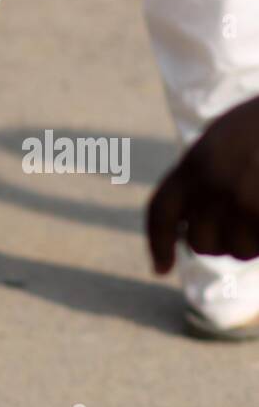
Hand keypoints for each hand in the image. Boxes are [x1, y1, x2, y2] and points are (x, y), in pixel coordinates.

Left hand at [147, 96, 258, 272]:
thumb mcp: (223, 139)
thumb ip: (201, 175)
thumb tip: (185, 222)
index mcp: (195, 162)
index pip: (161, 211)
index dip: (158, 243)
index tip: (161, 268)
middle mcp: (212, 185)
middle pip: (200, 243)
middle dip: (218, 242)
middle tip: (240, 223)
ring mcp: (244, 201)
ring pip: (238, 251)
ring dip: (251, 242)